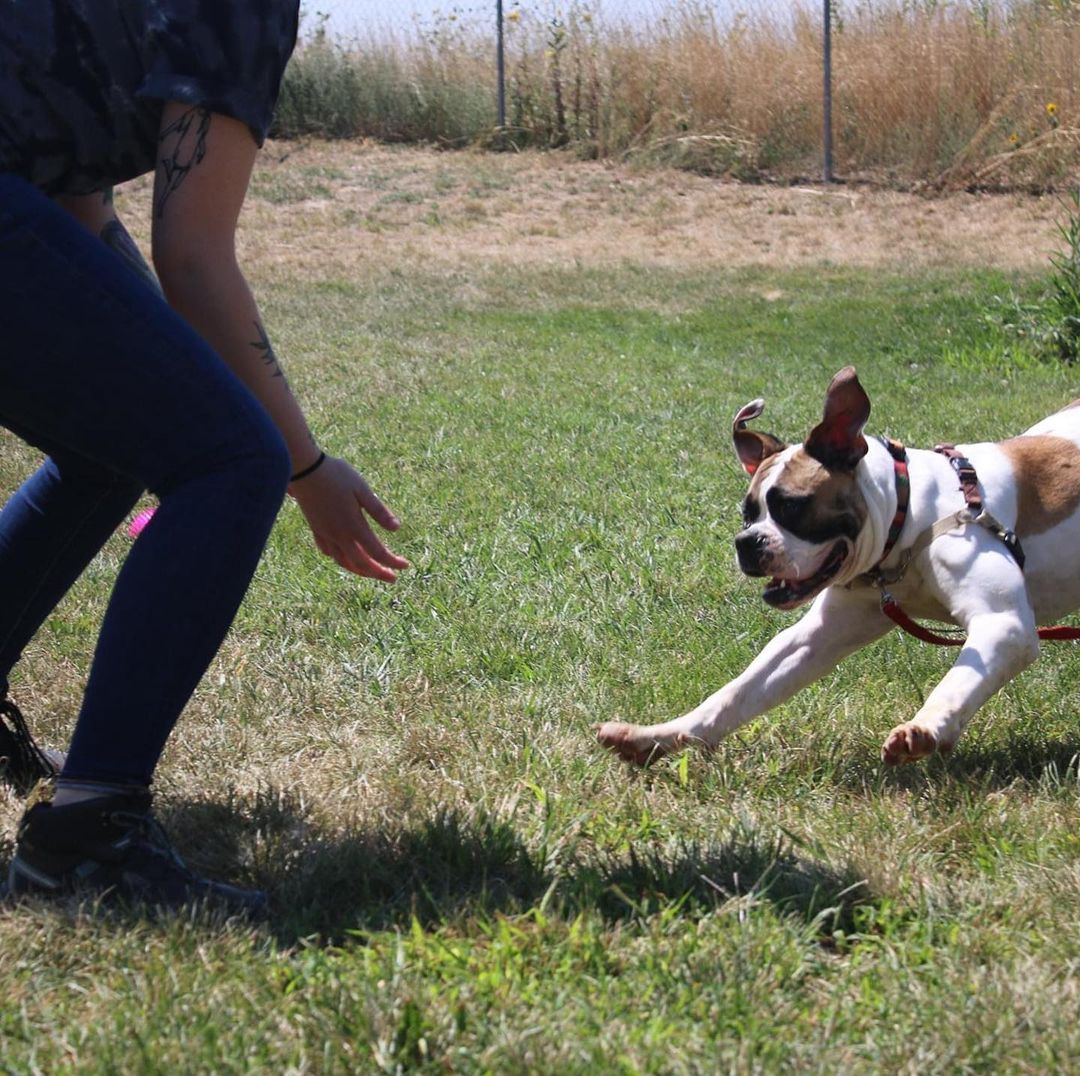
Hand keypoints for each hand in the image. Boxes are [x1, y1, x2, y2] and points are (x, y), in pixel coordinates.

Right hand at [287, 454, 409, 580]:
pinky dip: (340, 560)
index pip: (377, 553)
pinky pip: (328, 552)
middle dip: (378, 573)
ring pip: (343, 562)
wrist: (304, 469)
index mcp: (353, 526)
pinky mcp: (316, 528)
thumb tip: (397, 528)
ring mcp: (325, 533)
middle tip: (392, 578)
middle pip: (361, 563)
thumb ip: (379, 511)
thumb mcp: (362, 489)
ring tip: (372, 572)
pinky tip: (345, 558)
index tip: (405, 565)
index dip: (392, 562)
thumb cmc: (336, 474)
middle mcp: (339, 535)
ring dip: (360, 570)